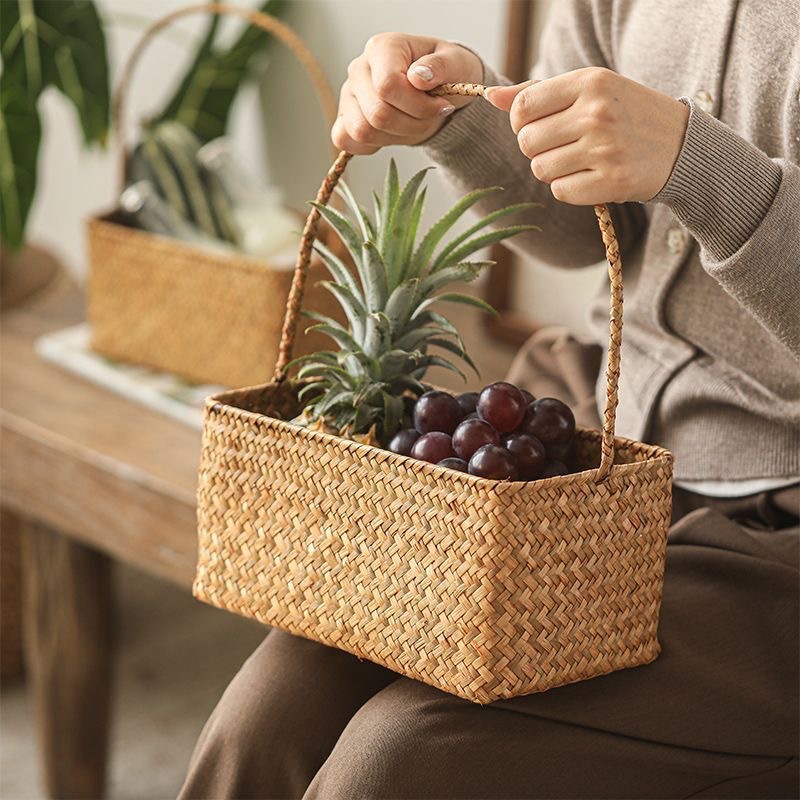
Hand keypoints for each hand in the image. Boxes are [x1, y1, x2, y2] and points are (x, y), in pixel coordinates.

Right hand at [332, 33, 483, 153]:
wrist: (436, 90)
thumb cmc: (444, 73)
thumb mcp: (456, 63)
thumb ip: (441, 66)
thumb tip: (419, 77)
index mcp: (382, 48)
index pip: (388, 86)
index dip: (418, 105)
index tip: (442, 106)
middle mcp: (359, 69)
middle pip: (377, 113)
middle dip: (412, 123)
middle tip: (430, 116)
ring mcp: (349, 95)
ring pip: (363, 131)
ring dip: (396, 135)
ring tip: (413, 123)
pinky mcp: (345, 118)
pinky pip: (347, 141)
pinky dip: (373, 145)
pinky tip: (393, 133)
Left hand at [486, 67, 689, 204]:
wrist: (681, 144)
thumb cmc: (626, 114)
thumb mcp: (590, 89)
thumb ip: (539, 93)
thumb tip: (490, 96)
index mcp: (589, 82)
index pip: (523, 107)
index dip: (520, 122)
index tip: (537, 125)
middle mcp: (596, 113)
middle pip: (527, 142)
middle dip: (537, 148)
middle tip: (563, 145)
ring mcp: (605, 149)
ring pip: (540, 169)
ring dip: (552, 169)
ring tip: (579, 160)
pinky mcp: (612, 182)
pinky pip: (560, 191)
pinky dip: (569, 188)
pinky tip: (590, 176)